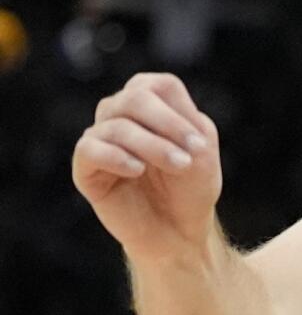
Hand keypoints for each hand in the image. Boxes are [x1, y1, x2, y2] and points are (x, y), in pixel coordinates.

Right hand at [72, 73, 222, 262]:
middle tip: (189, 158)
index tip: (200, 144)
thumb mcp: (202, 151)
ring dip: (152, 146)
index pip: (158, 85)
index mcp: (150, 104)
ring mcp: (100, 138)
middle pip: (135, 98)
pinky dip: (116, 156)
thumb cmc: (191, 186)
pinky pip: (89, 149)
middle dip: (167, 126)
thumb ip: (186, 123)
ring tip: (178, 167)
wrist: (178, 229)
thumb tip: (157, 112)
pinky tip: (137, 170)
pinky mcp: (86, 167)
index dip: (179, 112)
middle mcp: (120, 114)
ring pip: (116, 125)